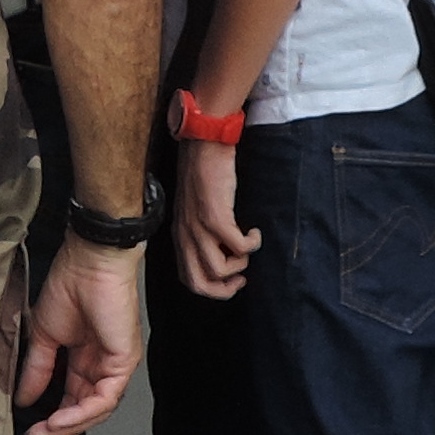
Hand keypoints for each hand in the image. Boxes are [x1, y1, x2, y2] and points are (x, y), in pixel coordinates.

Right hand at [17, 238, 144, 434]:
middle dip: (61, 434)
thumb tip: (23, 400)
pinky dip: (80, 414)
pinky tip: (58, 421)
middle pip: (85, 411)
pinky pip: (103, 399)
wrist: (87, 262)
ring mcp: (115, 367)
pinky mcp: (123, 363)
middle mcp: (102, 367)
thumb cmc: (69, 287)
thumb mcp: (44, 336)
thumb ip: (37, 370)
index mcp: (85, 360)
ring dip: (67, 427)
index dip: (55, 423)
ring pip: (95, 411)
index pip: (73, 400)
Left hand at [171, 139, 254, 299]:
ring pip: (219, 270)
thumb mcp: (194, 209)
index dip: (211, 288)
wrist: (204, 145)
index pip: (188, 279)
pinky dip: (252, 244)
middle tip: (241, 278)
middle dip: (224, 290)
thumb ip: (199, 231)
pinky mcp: (216, 217)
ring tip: (247, 246)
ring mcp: (199, 228)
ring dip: (240, 264)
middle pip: (199, 283)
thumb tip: (221, 252)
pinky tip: (254, 231)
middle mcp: (185, 236)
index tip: (229, 280)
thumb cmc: (203, 173)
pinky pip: (239, 247)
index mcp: (179, 236)